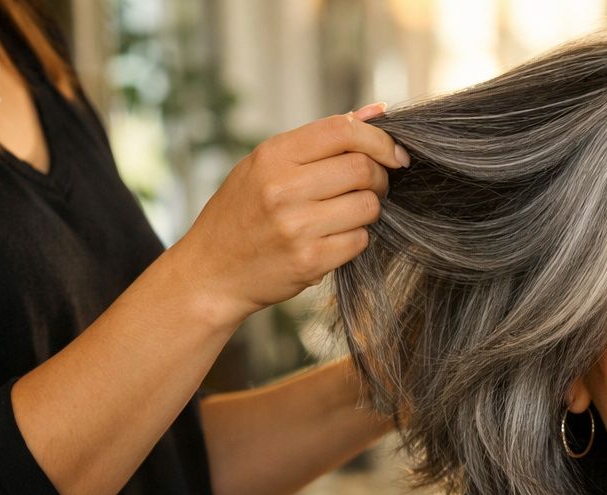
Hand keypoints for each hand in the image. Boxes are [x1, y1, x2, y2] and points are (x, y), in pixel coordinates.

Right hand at [170, 102, 407, 328]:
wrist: (211, 272)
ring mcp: (296, 226)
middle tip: (373, 187)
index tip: (395, 154)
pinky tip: (334, 239)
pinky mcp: (310, 261)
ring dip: (369, 210)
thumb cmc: (242, 213)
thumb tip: (377, 111)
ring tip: (347, 214)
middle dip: (380, 177)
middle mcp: (283, 188)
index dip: (379, 139)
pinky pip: (359, 241)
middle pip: (362, 169)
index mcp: (273, 155)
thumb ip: (320, 140)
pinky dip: (356, 239)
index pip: (342, 130)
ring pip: (368, 206)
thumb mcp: (265, 165)